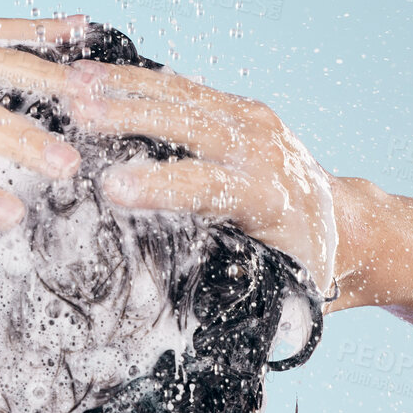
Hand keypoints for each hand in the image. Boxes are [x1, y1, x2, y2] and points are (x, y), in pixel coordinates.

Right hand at [63, 62, 341, 297]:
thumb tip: (235, 339)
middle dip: (129, 118)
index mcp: (271, 197)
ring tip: (70, 84)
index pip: (208, 187)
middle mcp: (262, 149)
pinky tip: (91, 74)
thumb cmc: (305, 262)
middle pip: (189, 125)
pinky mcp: (238, 107)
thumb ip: (263, 305)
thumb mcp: (290, 288)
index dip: (160, 187)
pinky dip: (135, 80)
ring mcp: (252, 120)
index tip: (112, 188)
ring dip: (122, 88)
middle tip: (77, 113)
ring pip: (181, 96)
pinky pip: (182, 88)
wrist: (341, 222)